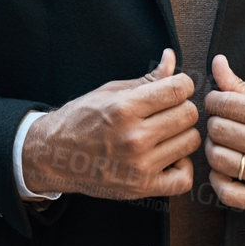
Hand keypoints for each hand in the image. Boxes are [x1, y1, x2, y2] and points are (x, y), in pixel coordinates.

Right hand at [22, 48, 199, 200]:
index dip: (182, 84)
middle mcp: (134, 137)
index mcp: (125, 107)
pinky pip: (184, 178)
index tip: (176, 87)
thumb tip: (171, 58)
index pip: (178, 89)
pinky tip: (169, 157)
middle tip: (168, 110)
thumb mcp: (110, 91)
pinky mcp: (142, 187)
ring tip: (167, 133)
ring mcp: (139, 165)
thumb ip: (147, 78)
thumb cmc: (81, 120)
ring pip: (190, 142)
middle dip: (182, 107)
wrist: (55, 156)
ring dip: (182, 134)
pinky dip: (182, 167)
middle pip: (188, 114)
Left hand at [204, 53, 244, 209]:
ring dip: (213, 148)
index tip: (217, 102)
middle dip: (214, 122)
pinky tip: (225, 168)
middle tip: (221, 121)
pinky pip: (228, 193)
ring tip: (222, 143)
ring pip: (219, 159)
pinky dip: (218, 179)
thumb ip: (244, 87)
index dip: (214, 100)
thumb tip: (217, 63)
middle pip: (220, 131)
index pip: (227, 105)